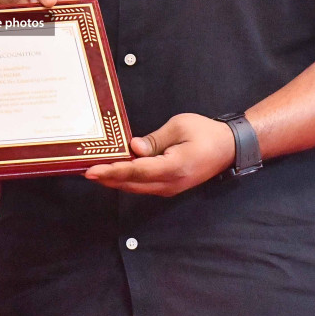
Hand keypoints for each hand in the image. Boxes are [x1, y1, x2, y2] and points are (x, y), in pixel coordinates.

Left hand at [85, 113, 234, 196]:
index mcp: (175, 167)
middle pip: (133, 184)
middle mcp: (171, 183)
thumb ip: (154, 140)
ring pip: (137, 188)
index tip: (93, 170)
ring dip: (115, 181)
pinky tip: (114, 173)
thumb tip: (133, 148)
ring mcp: (171, 188)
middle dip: (108, 178)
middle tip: (85, 171)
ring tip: (94, 172)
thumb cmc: (206, 132)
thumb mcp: (179, 127)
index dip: (114, 171)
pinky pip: (144, 186)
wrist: (229, 147)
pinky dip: (127, 181)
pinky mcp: (170, 187)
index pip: (138, 171)